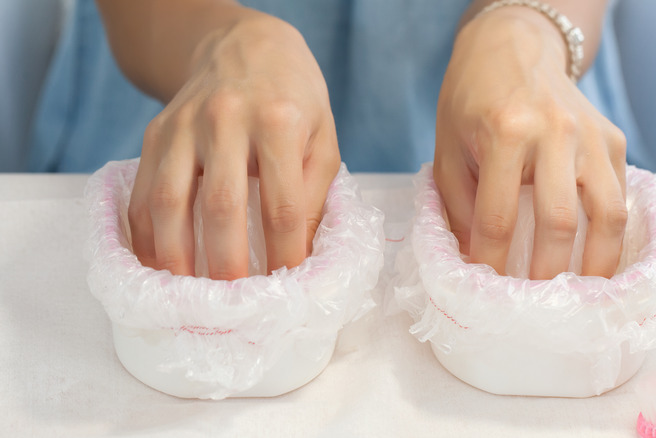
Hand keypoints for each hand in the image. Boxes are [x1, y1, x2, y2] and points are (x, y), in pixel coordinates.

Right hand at [128, 13, 339, 278]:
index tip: (288, 289)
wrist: (243, 48)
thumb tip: (299, 256)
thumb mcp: (323, 138)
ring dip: (177, 259)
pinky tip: (158, 266)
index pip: (283, 205)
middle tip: (235, 307)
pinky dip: (147, 236)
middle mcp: (226, 120)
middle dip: (227, 266)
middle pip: (222, 207)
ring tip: (188, 298)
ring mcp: (183, 125)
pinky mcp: (155, 133)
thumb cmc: (292, 99)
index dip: (286, 255)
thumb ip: (315, 194)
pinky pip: (143, 193)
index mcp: (278, 121)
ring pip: (170, 202)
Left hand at [434, 6, 626, 278]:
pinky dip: (611, 232)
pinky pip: (619, 194)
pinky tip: (598, 256)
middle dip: (547, 273)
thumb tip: (473, 262)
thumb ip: (458, 207)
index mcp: (506, 132)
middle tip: (537, 304)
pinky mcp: (614, 138)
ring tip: (584, 294)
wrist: (513, 47)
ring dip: (598, 263)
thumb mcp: (447, 149)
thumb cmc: (472, 100)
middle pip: (560, 222)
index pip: (500, 218)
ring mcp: (592, 135)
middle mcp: (555, 132)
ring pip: (608, 214)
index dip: (493, 262)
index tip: (489, 292)